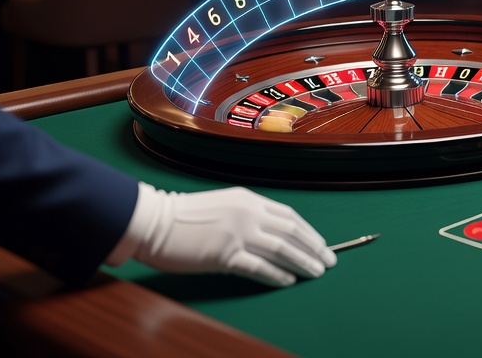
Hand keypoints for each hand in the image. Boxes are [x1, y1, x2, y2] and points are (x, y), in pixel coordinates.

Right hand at [120, 184, 335, 286]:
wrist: (152, 221)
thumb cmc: (182, 216)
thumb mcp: (222, 205)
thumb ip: (245, 215)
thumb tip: (269, 233)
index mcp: (248, 200)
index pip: (289, 216)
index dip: (308, 231)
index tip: (320, 243)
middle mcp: (247, 214)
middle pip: (292, 232)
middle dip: (314, 248)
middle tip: (329, 261)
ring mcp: (237, 234)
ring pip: (281, 249)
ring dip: (303, 261)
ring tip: (316, 272)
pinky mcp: (224, 255)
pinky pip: (259, 267)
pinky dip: (277, 275)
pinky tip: (288, 281)